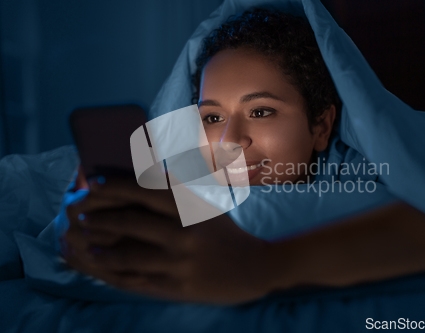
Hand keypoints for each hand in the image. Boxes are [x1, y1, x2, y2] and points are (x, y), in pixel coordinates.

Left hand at [63, 175, 283, 304]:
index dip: (117, 186)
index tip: (93, 183)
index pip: (147, 192)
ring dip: (99, 247)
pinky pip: (137, 279)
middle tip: (77, 213)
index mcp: (193, 209)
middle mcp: (186, 234)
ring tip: (80, 241)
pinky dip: (113, 272)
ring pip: (129, 255)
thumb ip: (176, 193)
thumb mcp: (205, 207)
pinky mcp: (178, 287)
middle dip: (100, 217)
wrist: (254, 269)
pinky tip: (97, 265)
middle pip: (132, 222)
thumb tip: (137, 178)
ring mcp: (181, 263)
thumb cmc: (225, 234)